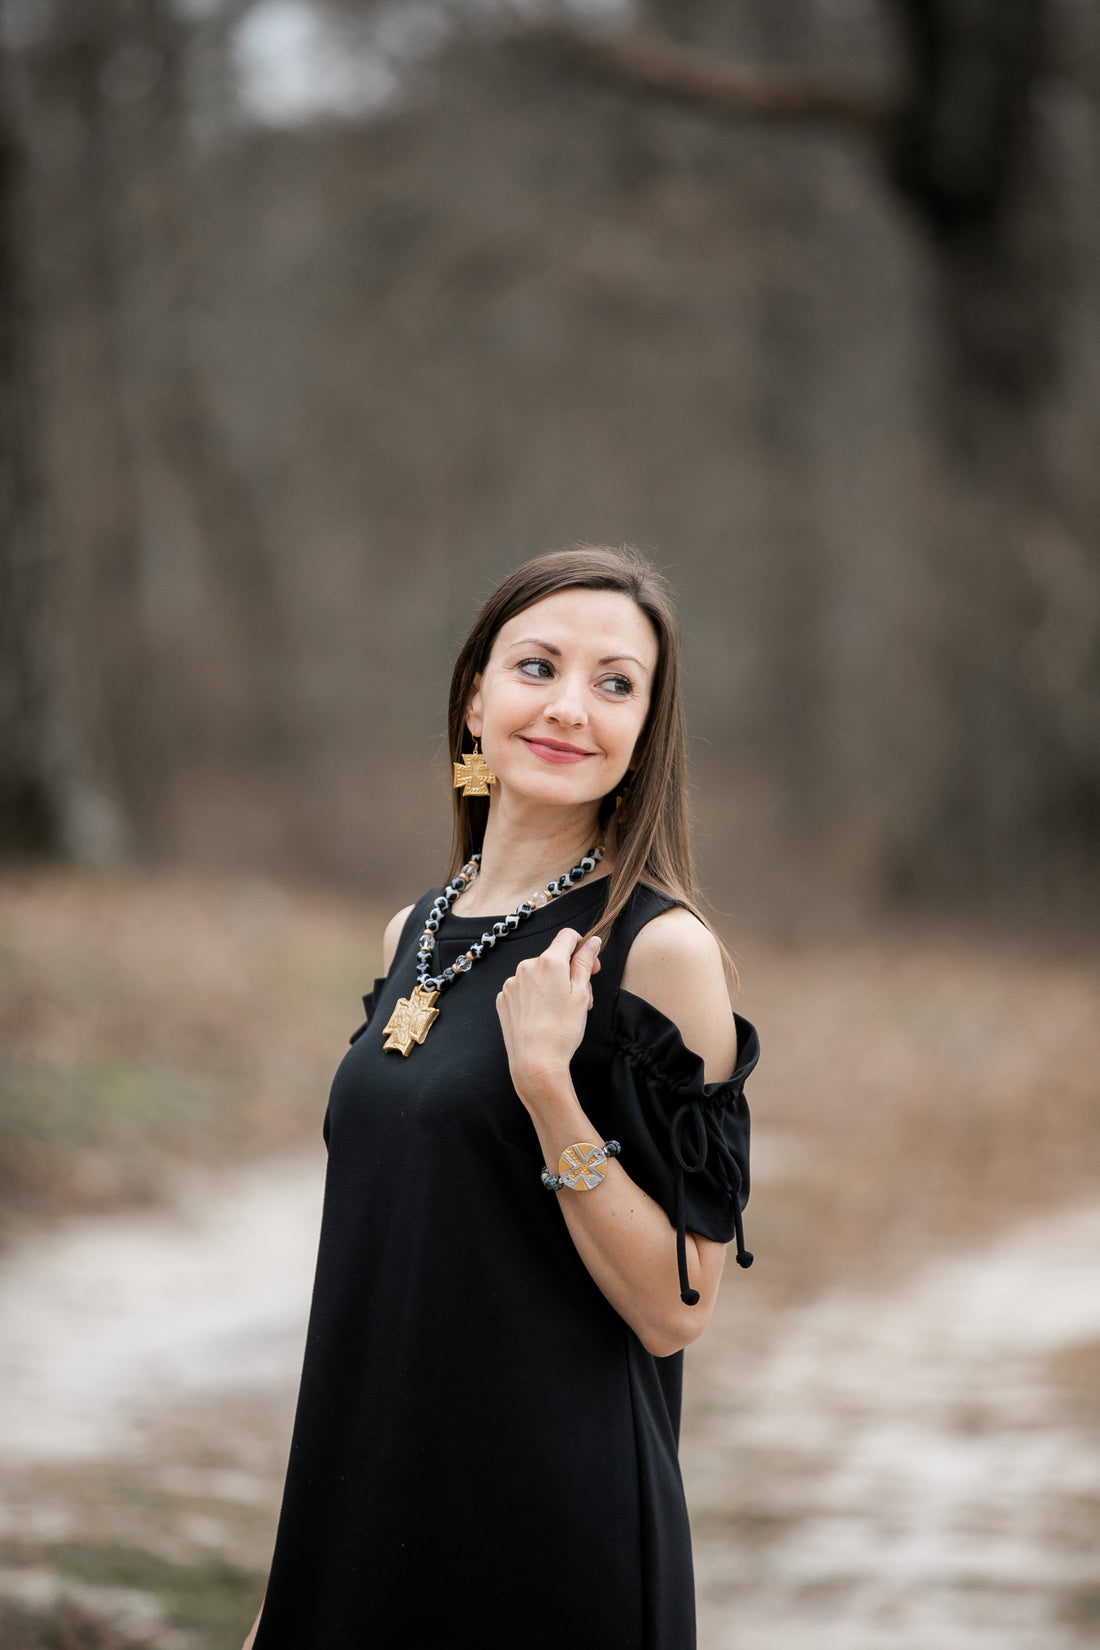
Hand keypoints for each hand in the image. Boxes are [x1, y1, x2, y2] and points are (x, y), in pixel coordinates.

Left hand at [496, 927, 600, 1100]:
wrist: (535, 1062)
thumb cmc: (562, 1030)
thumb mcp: (581, 994)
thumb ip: (585, 963)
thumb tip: (592, 941)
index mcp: (549, 961)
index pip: (568, 936)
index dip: (582, 947)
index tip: (590, 965)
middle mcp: (526, 966)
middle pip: (554, 959)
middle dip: (570, 973)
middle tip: (584, 999)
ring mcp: (512, 983)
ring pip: (538, 975)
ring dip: (553, 986)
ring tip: (563, 1012)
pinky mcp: (503, 999)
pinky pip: (523, 989)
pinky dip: (535, 997)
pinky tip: (543, 1017)